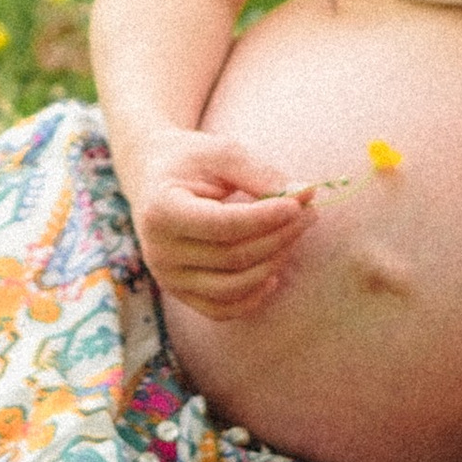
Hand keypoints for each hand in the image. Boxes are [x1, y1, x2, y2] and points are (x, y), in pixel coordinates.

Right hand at [125, 126, 312, 319]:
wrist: (152, 176)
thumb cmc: (191, 160)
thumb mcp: (222, 153)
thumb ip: (260, 173)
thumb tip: (305, 194)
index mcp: (161, 211)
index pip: (224, 225)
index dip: (266, 218)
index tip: (299, 203)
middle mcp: (159, 251)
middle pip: (233, 257)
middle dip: (279, 237)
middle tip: (309, 213)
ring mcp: (167, 277)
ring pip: (232, 286)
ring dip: (273, 264)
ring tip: (294, 235)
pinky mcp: (179, 292)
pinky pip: (220, 309)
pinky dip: (252, 297)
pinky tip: (273, 274)